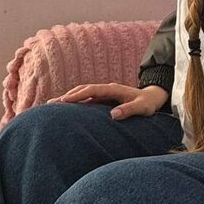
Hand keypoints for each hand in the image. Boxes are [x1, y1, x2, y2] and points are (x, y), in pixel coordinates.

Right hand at [51, 82, 168, 118]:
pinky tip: (67, 108)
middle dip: (67, 95)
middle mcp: (107, 88)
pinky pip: (87, 98)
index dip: (78, 95)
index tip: (64, 100)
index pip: (91, 90)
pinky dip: (76, 101)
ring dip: (69, 97)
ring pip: (83, 93)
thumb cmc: (147, 104)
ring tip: (53, 104)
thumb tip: (113, 115)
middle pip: (83, 89)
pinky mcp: (104, 98)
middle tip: (50, 103)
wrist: (152, 98)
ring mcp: (104, 93)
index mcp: (113, 89)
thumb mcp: (141, 107)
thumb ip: (128, 110)